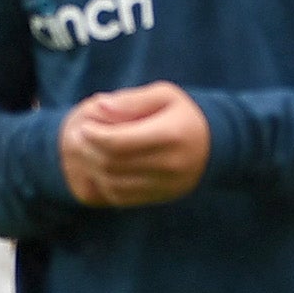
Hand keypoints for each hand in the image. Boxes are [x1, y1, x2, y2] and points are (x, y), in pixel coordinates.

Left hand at [57, 85, 210, 207]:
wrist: (215, 144)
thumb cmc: (183, 114)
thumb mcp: (163, 95)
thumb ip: (131, 99)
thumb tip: (99, 106)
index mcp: (171, 134)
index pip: (119, 142)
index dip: (94, 135)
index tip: (85, 126)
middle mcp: (170, 164)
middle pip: (113, 164)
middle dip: (88, 151)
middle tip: (78, 138)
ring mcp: (166, 185)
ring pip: (114, 184)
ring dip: (93, 169)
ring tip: (87, 152)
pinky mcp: (161, 197)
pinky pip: (122, 197)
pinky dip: (105, 184)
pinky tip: (102, 168)